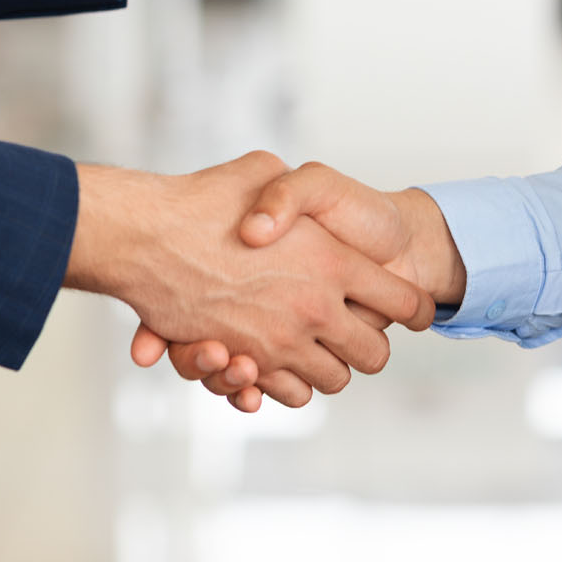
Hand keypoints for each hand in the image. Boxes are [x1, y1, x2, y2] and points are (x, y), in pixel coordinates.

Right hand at [66, 152, 434, 395]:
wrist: (145, 234)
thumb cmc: (204, 197)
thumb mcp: (262, 169)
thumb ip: (293, 187)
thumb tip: (306, 205)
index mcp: (334, 261)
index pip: (405, 302)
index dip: (416, 308)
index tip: (416, 310)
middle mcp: (315, 308)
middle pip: (375, 354)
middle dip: (371, 346)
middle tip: (357, 330)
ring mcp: (282, 341)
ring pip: (334, 381)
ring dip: (329, 369)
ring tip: (316, 346)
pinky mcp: (247, 363)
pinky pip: (288, 393)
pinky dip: (287, 386)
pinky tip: (277, 362)